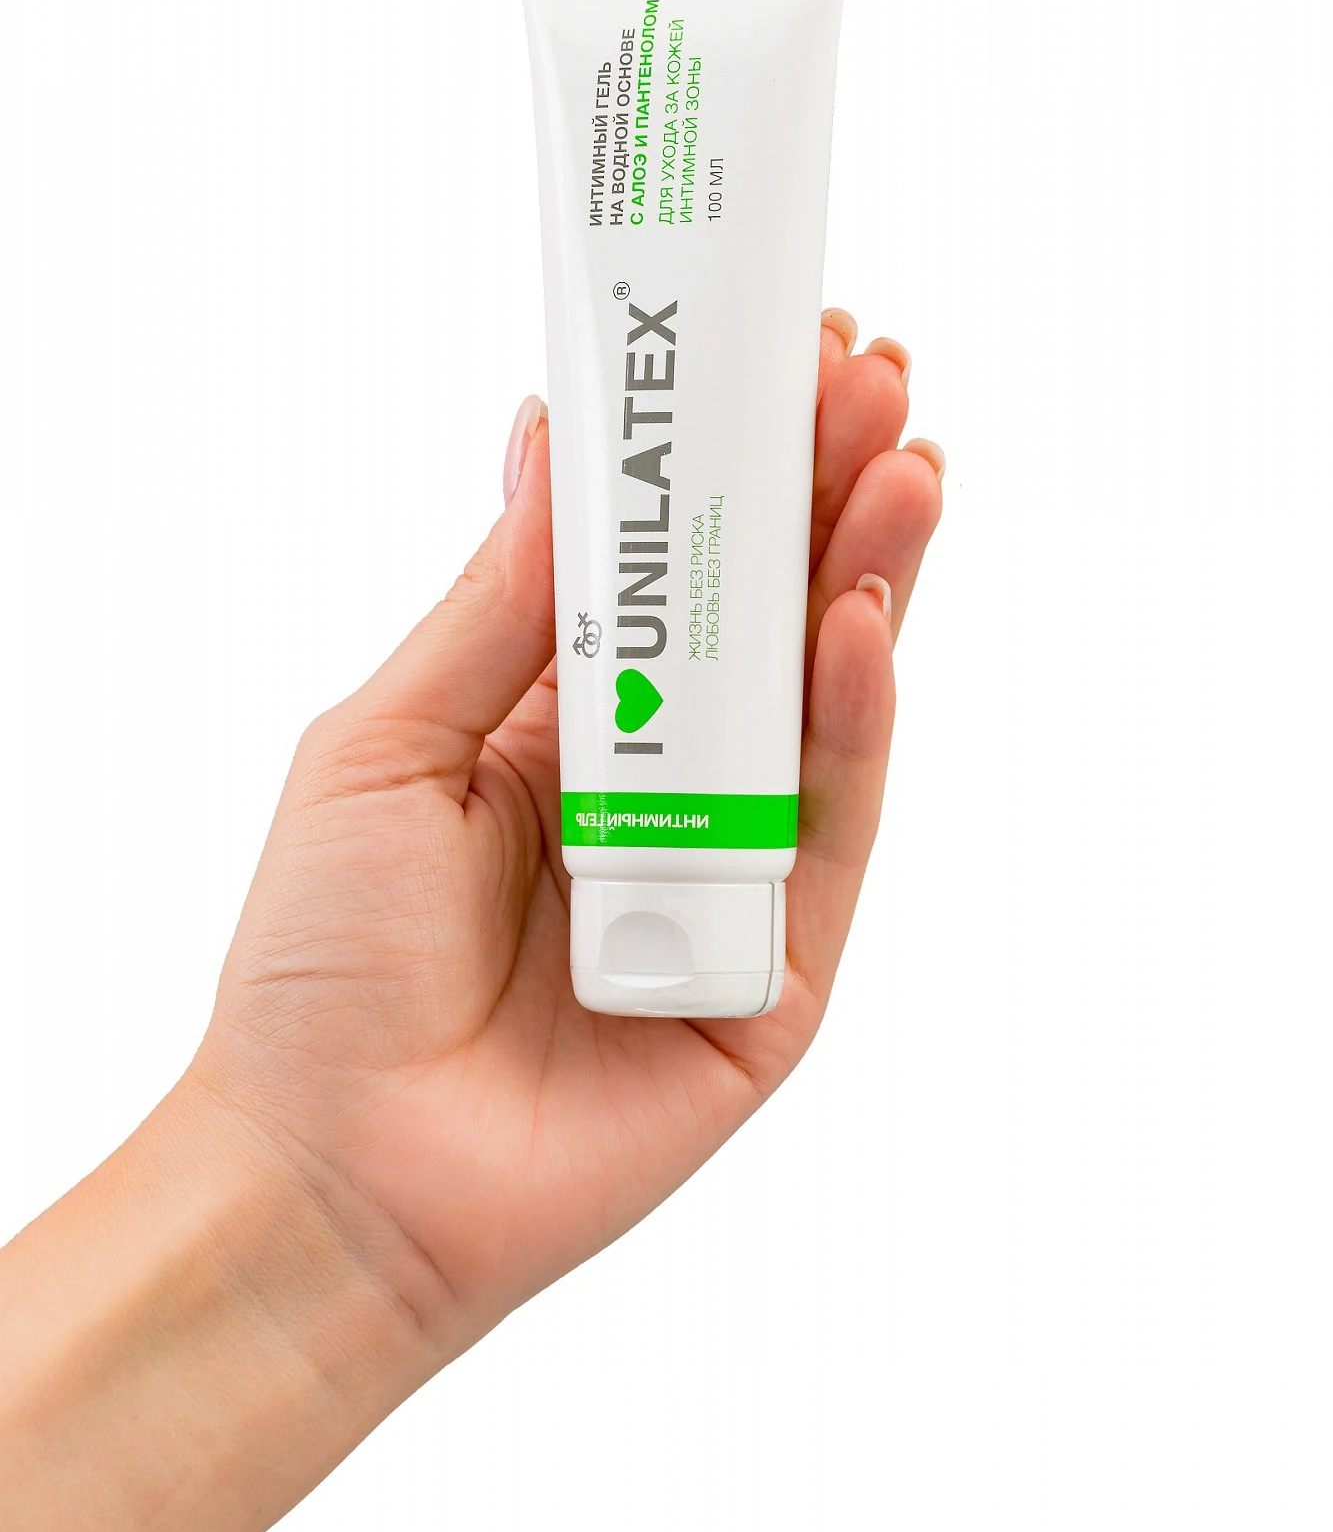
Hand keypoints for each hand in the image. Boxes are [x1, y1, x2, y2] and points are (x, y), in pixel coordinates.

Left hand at [194, 309, 943, 1364]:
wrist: (339, 1171)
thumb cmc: (324, 961)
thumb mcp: (388, 742)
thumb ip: (495, 608)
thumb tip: (550, 443)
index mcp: (562, 723)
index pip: (670, 573)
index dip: (723, 470)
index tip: (772, 359)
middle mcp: (662, 785)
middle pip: (767, 619)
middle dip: (822, 495)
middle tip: (871, 380)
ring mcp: (731, 873)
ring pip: (822, 706)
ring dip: (867, 576)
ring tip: (903, 462)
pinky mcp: (782, 969)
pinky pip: (833, 827)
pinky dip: (852, 718)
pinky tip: (856, 613)